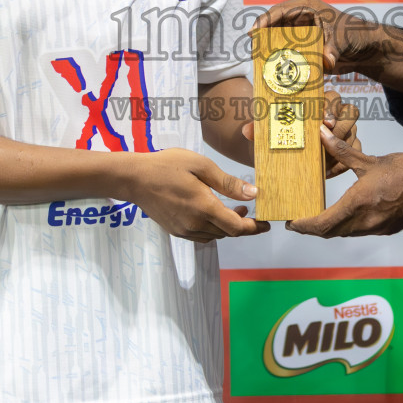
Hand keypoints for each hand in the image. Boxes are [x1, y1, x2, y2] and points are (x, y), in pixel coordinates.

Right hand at [124, 148, 270, 242]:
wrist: (134, 179)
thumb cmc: (167, 166)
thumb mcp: (201, 166)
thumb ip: (228, 183)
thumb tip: (253, 194)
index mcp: (204, 207)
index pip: (237, 227)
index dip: (255, 228)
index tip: (267, 224)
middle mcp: (195, 224)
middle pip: (228, 233)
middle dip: (243, 225)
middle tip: (250, 210)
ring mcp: (184, 230)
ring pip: (216, 235)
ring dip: (228, 226)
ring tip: (234, 208)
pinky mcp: (176, 231)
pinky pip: (202, 236)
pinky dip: (214, 228)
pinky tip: (213, 213)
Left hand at [238, 88, 358, 176]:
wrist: (280, 150)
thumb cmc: (277, 134)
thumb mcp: (266, 130)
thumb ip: (258, 128)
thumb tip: (248, 130)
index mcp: (318, 102)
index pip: (332, 96)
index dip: (331, 107)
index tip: (323, 120)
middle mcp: (336, 114)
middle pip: (350, 111)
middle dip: (339, 126)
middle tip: (325, 139)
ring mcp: (345, 131)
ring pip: (353, 133)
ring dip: (340, 145)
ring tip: (323, 158)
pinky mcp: (349, 150)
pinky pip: (354, 155)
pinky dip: (341, 163)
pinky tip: (326, 171)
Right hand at [252, 0, 402, 76]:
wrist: (364, 49)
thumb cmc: (355, 34)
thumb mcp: (344, 39)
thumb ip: (333, 49)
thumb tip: (327, 61)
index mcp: (306, 6)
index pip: (279, 10)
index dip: (264, 20)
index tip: (254, 32)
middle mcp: (298, 18)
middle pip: (272, 25)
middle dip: (262, 38)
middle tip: (253, 52)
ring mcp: (297, 32)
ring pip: (276, 39)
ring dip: (268, 51)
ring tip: (259, 64)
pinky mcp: (299, 47)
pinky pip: (284, 52)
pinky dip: (279, 61)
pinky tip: (272, 71)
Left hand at [287, 134, 402, 237]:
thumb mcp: (370, 160)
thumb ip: (342, 152)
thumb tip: (322, 135)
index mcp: (358, 205)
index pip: (322, 225)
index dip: (303, 226)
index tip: (291, 223)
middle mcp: (367, 222)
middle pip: (331, 232)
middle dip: (314, 228)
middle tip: (300, 220)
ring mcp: (379, 228)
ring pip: (347, 233)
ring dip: (331, 228)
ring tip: (319, 216)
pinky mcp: (390, 228)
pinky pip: (362, 231)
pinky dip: (349, 225)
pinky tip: (348, 213)